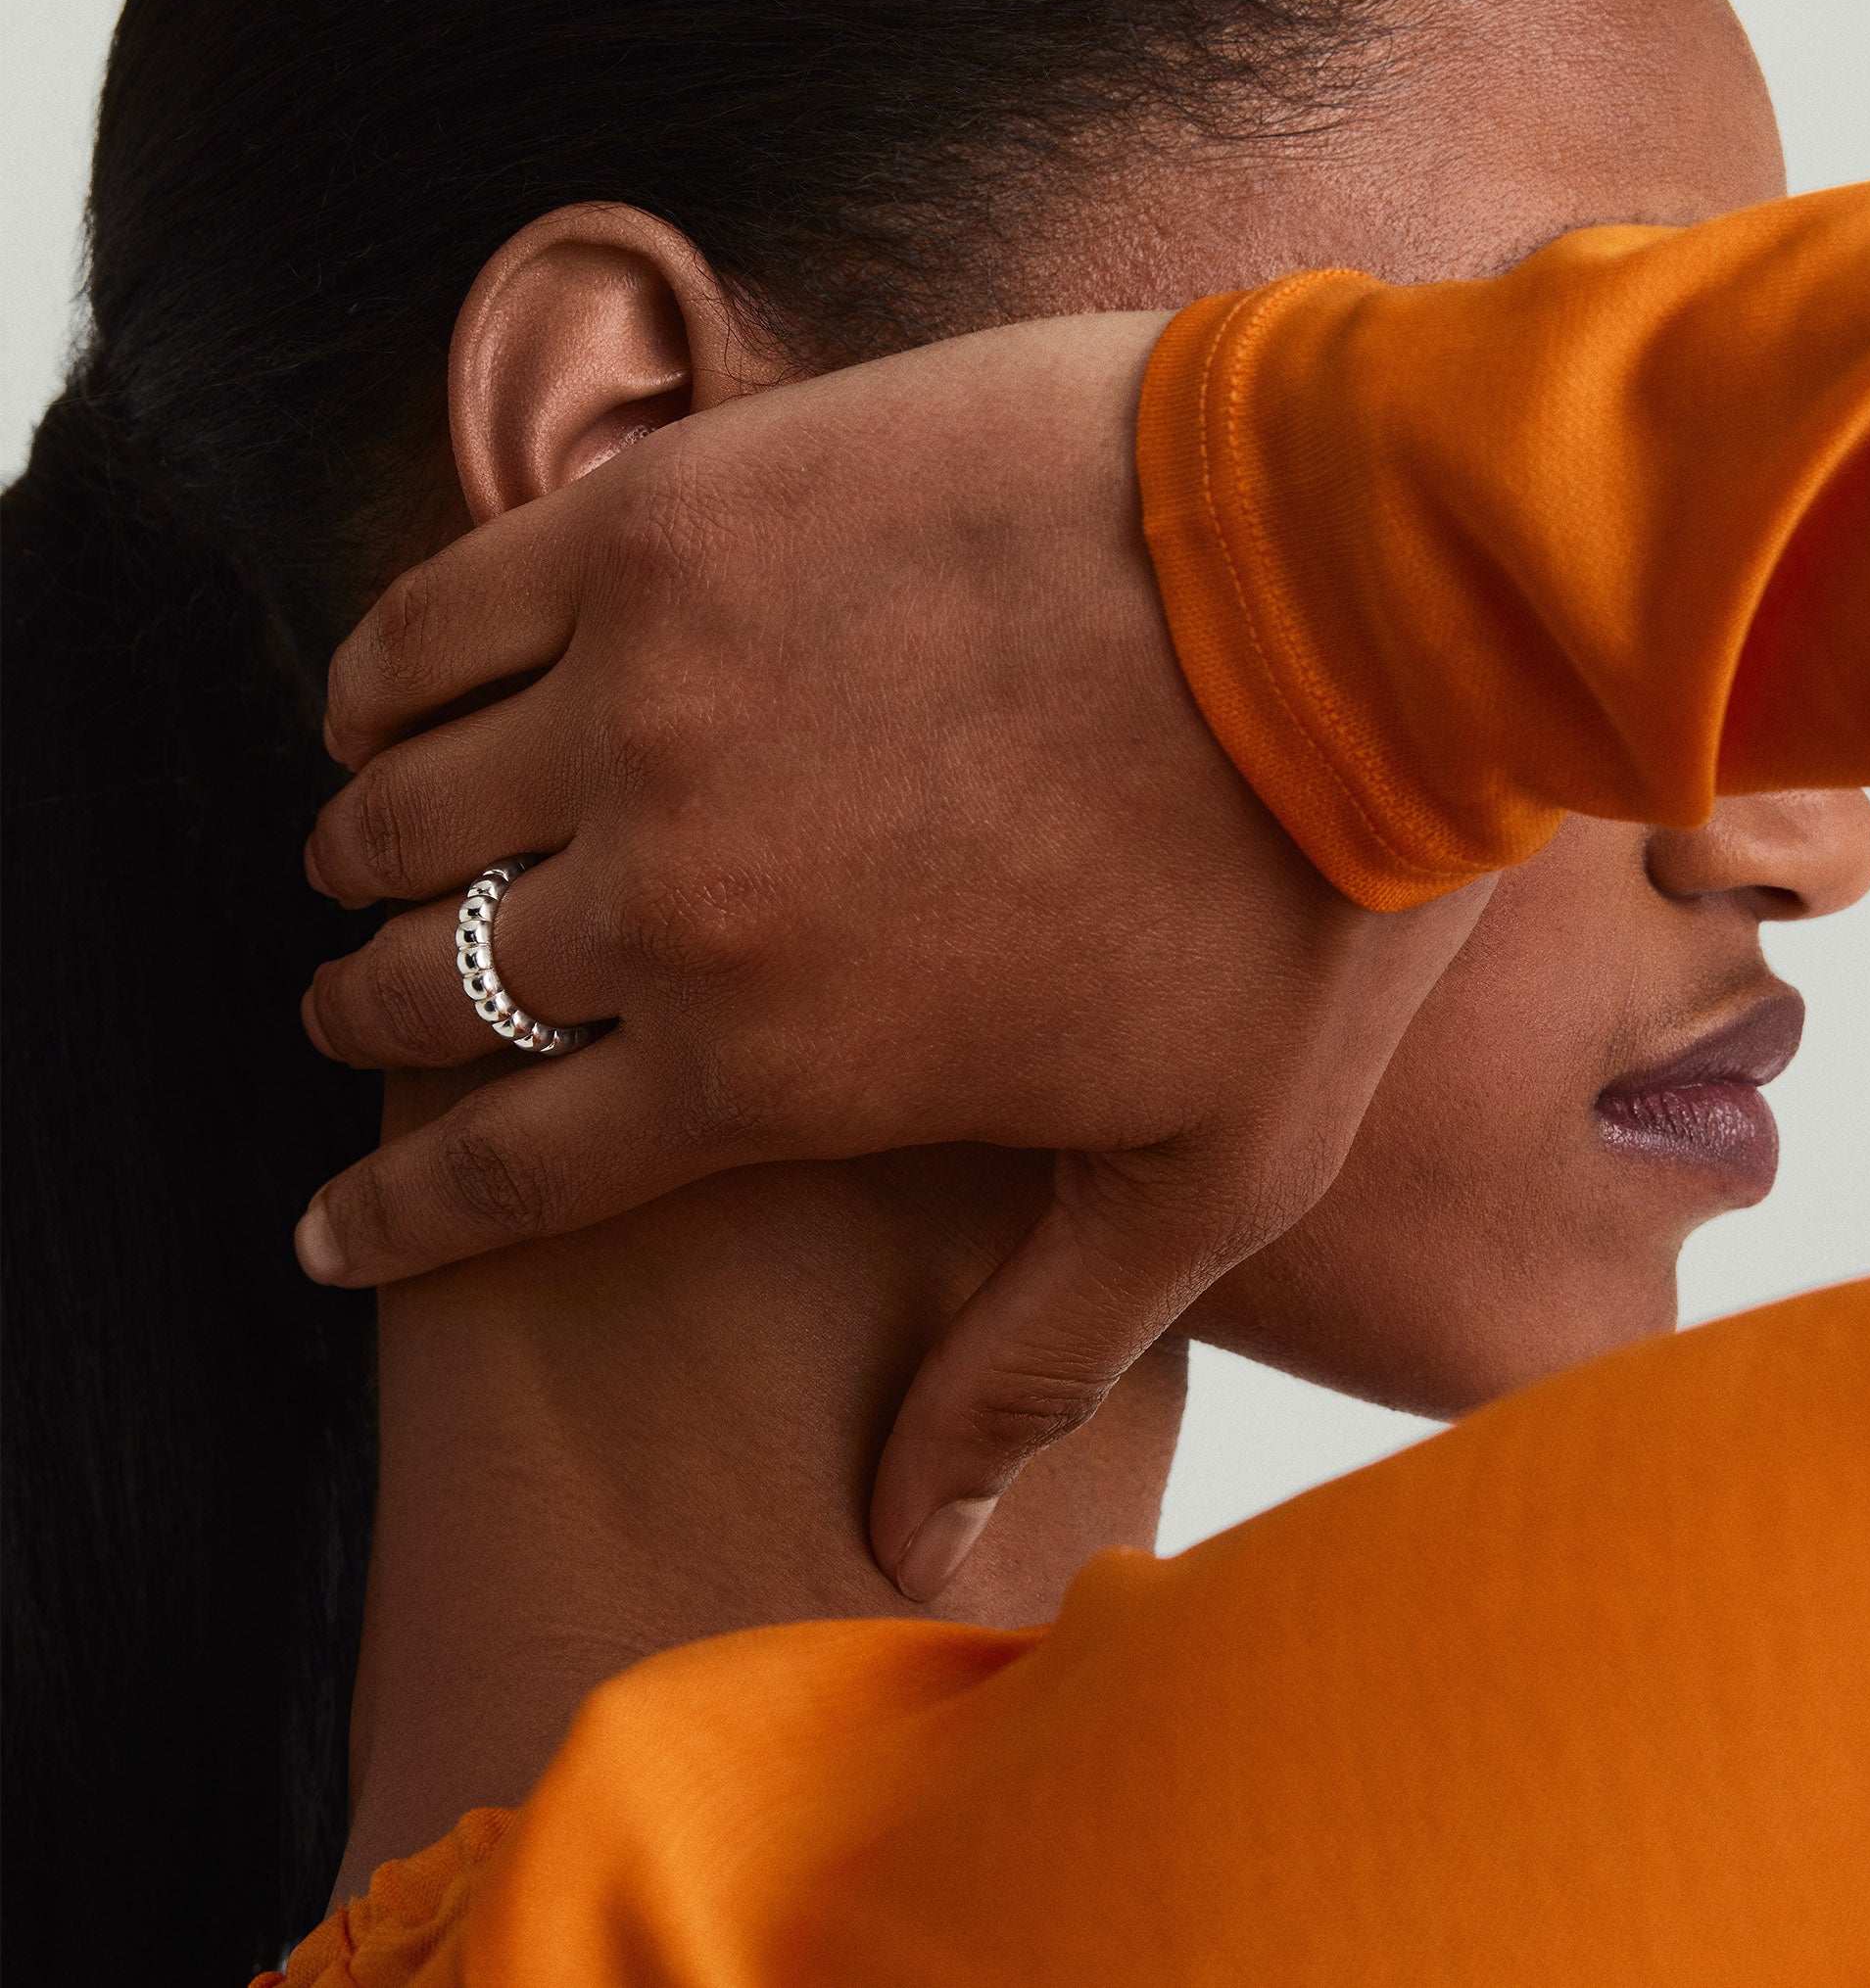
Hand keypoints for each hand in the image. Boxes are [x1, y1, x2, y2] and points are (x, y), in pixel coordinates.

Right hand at [301, 311, 1491, 1596]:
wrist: (1344, 585)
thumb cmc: (1298, 882)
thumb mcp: (1199, 1173)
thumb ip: (1031, 1357)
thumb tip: (922, 1549)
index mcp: (769, 1063)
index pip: (507, 1173)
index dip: (395, 1219)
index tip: (325, 1236)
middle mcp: (668, 889)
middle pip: (436, 985)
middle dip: (369, 1021)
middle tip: (350, 1015)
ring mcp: (649, 691)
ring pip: (411, 804)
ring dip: (367, 852)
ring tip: (363, 858)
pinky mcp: (667, 521)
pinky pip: (441, 612)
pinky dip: (382, 675)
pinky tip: (377, 701)